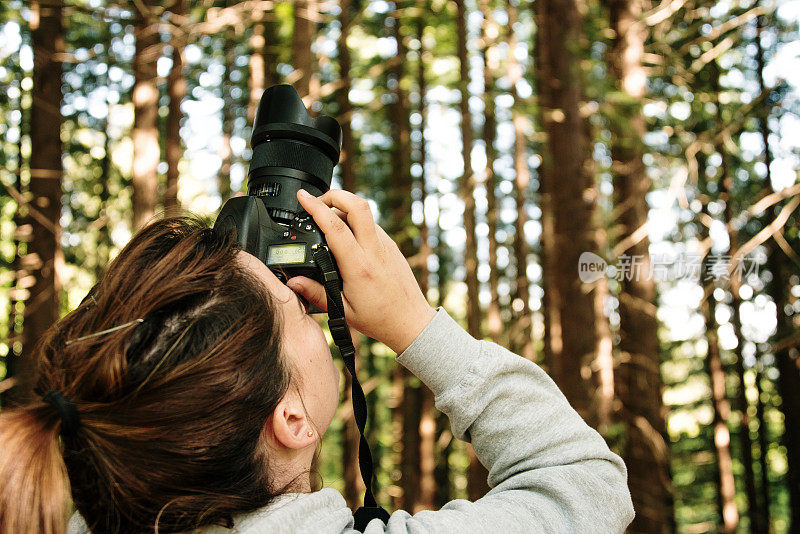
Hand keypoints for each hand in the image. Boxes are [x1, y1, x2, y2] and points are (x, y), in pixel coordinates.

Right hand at [286, 189, 436, 353]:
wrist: (411, 321)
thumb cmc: (379, 319)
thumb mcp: (342, 311)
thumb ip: (316, 294)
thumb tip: (292, 282)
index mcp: (359, 267)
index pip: (335, 227)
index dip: (316, 207)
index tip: (303, 197)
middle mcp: (374, 251)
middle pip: (357, 205)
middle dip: (335, 194)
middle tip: (317, 200)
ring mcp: (386, 245)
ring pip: (364, 212)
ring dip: (344, 208)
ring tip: (327, 221)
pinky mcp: (391, 245)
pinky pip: (371, 224)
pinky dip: (354, 221)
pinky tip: (345, 236)